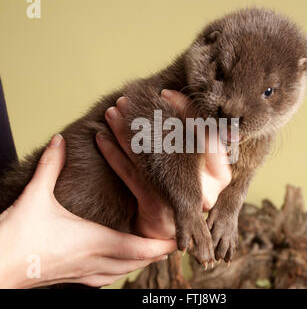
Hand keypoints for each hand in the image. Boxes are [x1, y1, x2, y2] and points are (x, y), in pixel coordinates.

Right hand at [0, 135, 175, 287]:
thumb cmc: (17, 235)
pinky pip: (106, 279)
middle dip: (157, 254)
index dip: (160, 246)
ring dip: (140, 263)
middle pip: (137, 262)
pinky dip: (120, 272)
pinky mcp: (74, 280)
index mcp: (93, 240)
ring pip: (123, 273)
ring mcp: (85, 274)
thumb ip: (51, 165)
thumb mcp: (35, 196)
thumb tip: (58, 140)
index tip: (176, 242)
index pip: (138, 247)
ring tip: (154, 254)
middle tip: (172, 246)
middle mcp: (94, 260)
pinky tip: (119, 268)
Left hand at [96, 89, 231, 239]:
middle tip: (127, 99)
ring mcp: (177, 196)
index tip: (165, 93)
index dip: (186, 110)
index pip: (206, 132)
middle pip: (173, 141)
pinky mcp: (154, 203)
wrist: (172, 230)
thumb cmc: (188, 192)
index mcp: (220, 172)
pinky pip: (130, 174)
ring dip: (126, 132)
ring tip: (112, 112)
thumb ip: (202, 142)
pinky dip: (114, 154)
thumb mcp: (203, 167)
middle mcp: (202, 184)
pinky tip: (101, 139)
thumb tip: (182, 106)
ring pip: (147, 155)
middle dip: (147, 117)